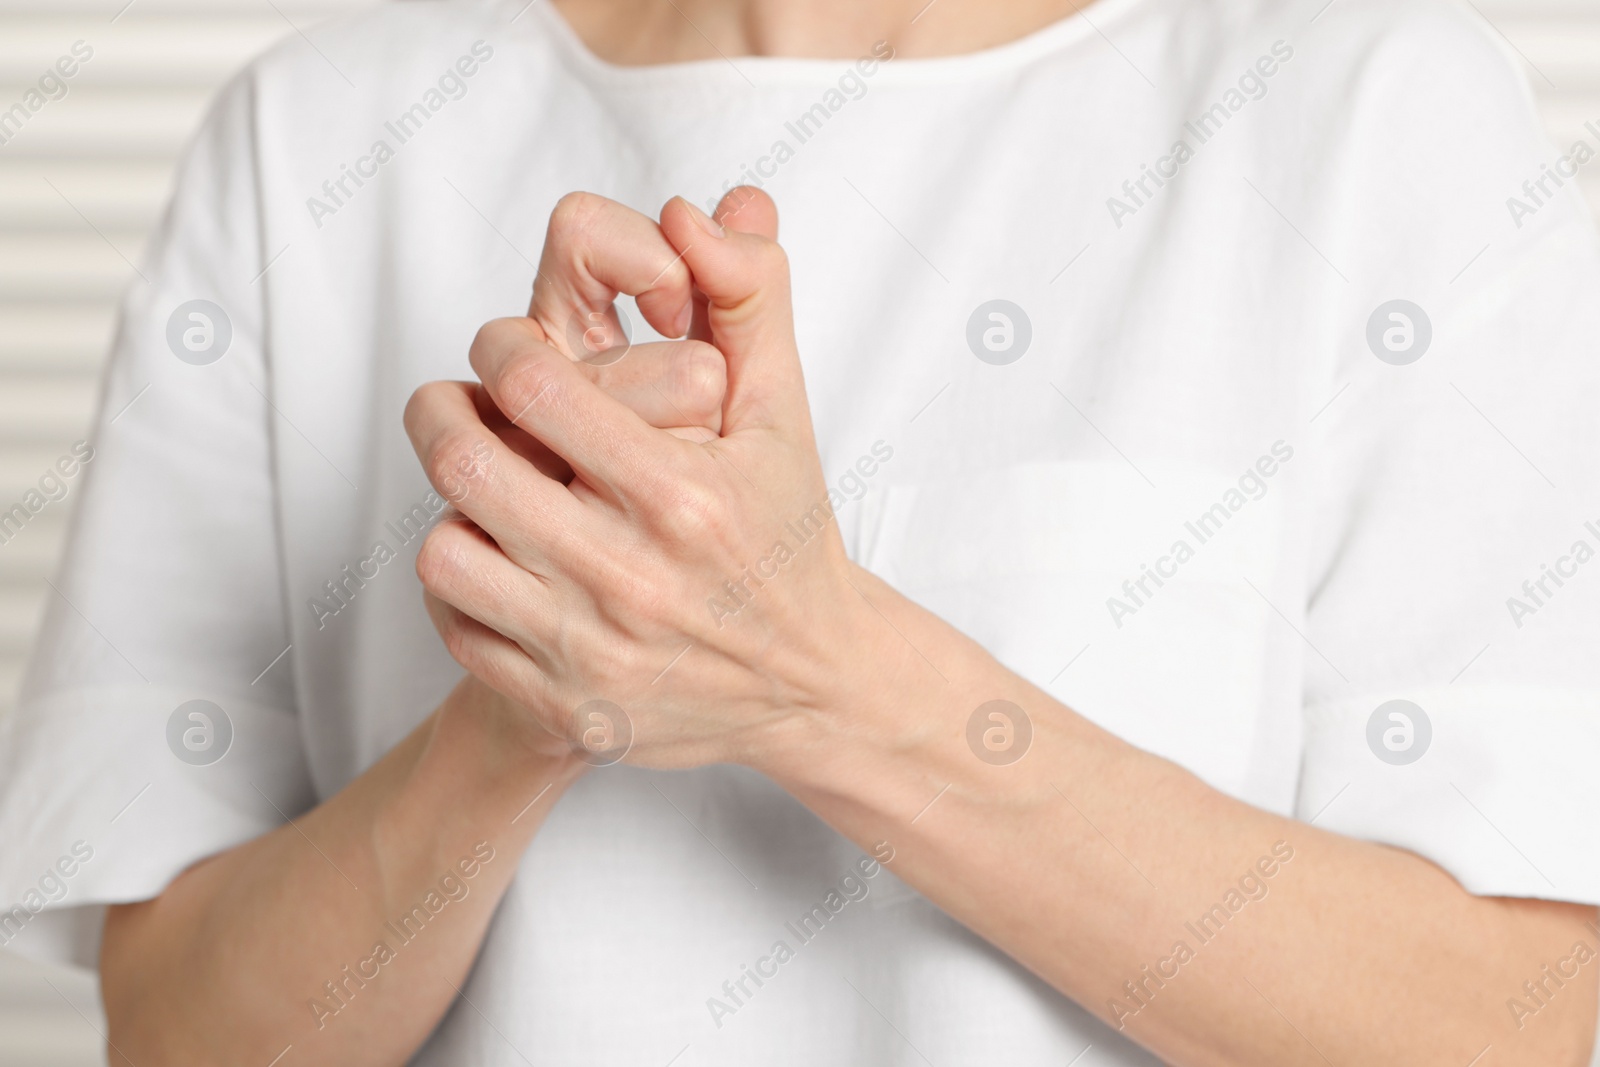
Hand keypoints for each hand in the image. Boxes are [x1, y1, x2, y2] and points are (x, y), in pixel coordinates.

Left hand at [405, 189, 875, 768]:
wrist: (811, 684)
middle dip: (440, 411)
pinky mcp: (566, 706)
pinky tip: (501, 559)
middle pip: (466, 462)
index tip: (510, 350)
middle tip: (457, 402)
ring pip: (444, 552)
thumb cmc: (786, 537)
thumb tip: (706, 210)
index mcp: (683, 494)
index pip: (536, 383)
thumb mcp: (785, 415)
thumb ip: (749, 299)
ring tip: (485, 488)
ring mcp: (592, 651)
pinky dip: (462, 586)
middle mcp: (631, 576)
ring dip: (451, 507)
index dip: (500, 344)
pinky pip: (457, 628)